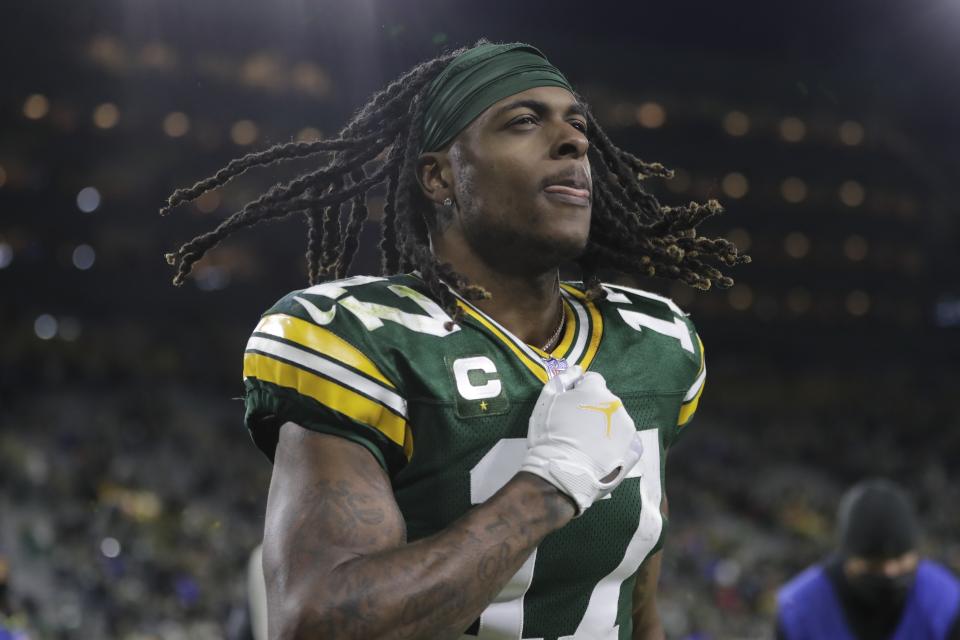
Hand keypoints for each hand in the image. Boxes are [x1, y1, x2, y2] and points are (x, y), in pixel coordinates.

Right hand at [520, 366, 642, 515]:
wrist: (562, 474)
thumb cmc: (550, 435)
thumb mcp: (546, 401)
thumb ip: (562, 379)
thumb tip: (576, 370)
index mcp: (596, 391)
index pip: (592, 380)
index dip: (580, 390)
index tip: (571, 405)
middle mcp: (616, 405)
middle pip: (605, 401)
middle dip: (594, 409)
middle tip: (576, 428)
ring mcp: (628, 428)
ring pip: (616, 421)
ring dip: (605, 427)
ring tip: (588, 445)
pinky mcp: (633, 449)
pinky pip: (627, 441)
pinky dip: (618, 444)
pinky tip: (603, 454)